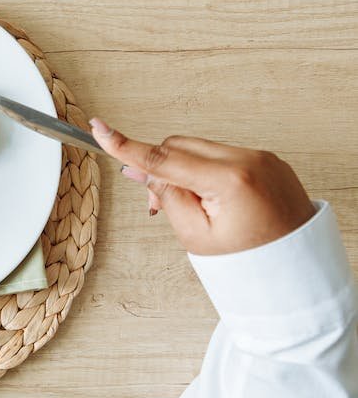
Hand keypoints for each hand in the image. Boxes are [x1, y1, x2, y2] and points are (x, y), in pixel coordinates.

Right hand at [89, 118, 315, 255]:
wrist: (299, 269)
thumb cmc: (251, 262)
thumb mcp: (195, 236)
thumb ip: (165, 196)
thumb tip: (140, 169)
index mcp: (230, 179)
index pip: (165, 158)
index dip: (126, 145)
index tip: (99, 128)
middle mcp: (249, 159)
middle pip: (180, 146)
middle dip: (160, 168)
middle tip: (156, 205)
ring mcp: (261, 157)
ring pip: (199, 148)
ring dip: (182, 169)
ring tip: (192, 208)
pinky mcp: (268, 160)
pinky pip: (222, 155)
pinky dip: (206, 171)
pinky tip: (212, 200)